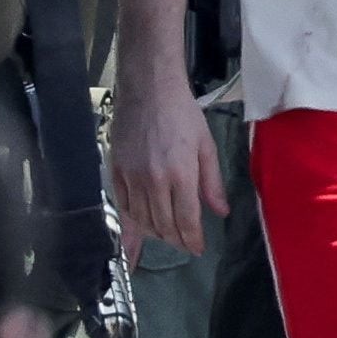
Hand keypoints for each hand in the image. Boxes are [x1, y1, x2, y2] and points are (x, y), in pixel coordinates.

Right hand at [115, 58, 227, 260]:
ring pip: (142, 221)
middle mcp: (154, 180)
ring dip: (156, 235)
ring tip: (167, 237)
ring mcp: (132, 177)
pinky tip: (133, 241)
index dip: (192, 239)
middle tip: (185, 244)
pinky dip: (130, 227)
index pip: (186, 219)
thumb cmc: (182, 113)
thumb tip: (220, 212)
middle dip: (176, 240)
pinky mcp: (116, 172)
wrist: (148, 89)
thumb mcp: (206, 145)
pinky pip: (123, 208)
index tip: (198, 249)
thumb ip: (212, 182)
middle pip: (164, 225)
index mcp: (181, 173)